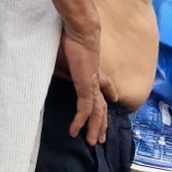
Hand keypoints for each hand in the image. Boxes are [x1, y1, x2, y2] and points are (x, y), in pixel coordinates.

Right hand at [58, 27, 108, 142]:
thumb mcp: (61, 59)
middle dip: (101, 123)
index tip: (113, 98)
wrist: (79, 30)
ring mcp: (92, 84)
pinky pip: (85, 108)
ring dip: (95, 127)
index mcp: (91, 71)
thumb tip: (58, 76)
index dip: (109, 92)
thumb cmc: (68, 39)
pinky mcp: (87, 86)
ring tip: (92, 142)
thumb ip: (63, 70)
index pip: (103, 84)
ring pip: (98, 111)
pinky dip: (81, 120)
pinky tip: (76, 131)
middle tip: (100, 138)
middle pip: (102, 105)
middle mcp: (95, 79)